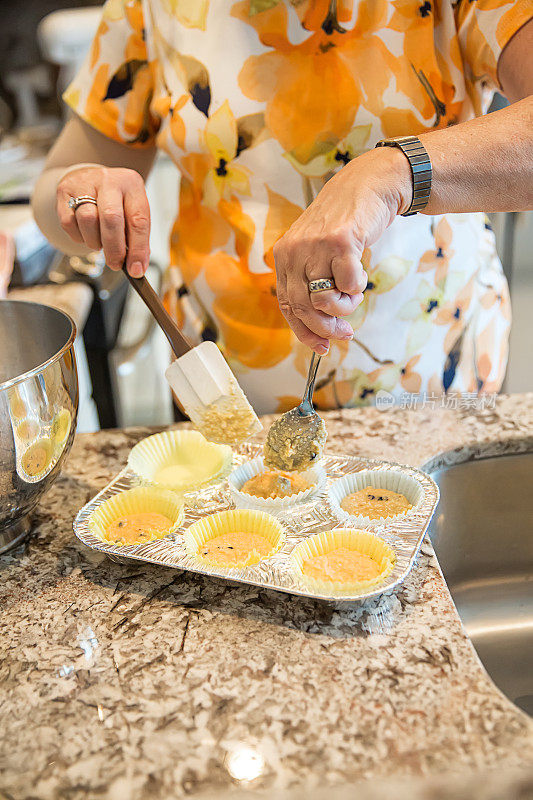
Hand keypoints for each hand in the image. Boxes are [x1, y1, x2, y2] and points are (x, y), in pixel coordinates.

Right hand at [56, 166, 149, 276]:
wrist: (90, 178)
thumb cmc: (116, 200)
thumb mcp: (132, 211)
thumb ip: (137, 238)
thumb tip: (136, 267)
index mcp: (131, 184)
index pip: (138, 220)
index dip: (138, 249)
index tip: (136, 270)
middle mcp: (109, 180)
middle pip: (111, 218)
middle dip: (114, 248)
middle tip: (115, 264)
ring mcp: (84, 183)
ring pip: (87, 220)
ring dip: (95, 241)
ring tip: (100, 242)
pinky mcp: (64, 191)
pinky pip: (69, 223)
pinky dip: (79, 236)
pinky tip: (86, 233)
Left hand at [273, 147, 410, 352]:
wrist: (368, 186)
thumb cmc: (344, 225)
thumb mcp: (317, 253)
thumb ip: (312, 284)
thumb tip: (320, 330)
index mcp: (283, 256)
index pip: (287, 305)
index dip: (304, 331)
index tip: (321, 347)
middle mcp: (293, 251)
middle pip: (303, 307)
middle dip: (326, 327)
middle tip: (345, 332)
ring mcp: (315, 246)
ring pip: (324, 300)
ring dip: (345, 306)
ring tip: (354, 294)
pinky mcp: (339, 242)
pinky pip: (348, 284)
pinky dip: (357, 286)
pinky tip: (360, 272)